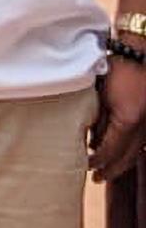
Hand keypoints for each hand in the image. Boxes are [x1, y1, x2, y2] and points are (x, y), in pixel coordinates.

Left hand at [90, 57, 145, 183]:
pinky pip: (144, 141)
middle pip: (127, 157)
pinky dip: (134, 151)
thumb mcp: (101, 94)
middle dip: (111, 169)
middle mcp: (143, 126)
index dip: (98, 161)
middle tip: (98, 177)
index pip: (110, 150)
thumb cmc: (118, 67)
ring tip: (109, 170)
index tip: (87, 166)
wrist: (141, 50)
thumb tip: (93, 139)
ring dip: (123, 163)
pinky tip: (126, 154)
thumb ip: (99, 118)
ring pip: (138, 151)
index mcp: (128, 120)